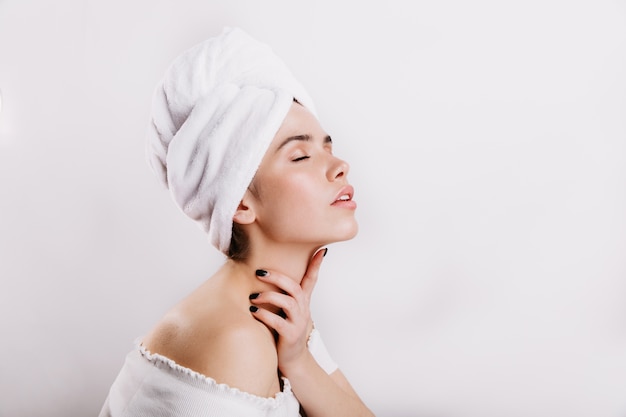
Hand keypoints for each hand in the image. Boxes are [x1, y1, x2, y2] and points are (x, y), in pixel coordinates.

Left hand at [249, 248, 326, 372]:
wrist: (293, 360)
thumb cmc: (286, 332)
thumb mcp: (289, 311)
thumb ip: (283, 295)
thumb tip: (268, 278)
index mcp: (303, 302)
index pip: (312, 280)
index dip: (316, 265)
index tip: (321, 249)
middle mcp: (303, 310)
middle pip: (294, 287)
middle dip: (277, 277)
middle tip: (259, 272)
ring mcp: (298, 323)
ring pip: (288, 302)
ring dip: (269, 297)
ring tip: (253, 297)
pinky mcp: (290, 336)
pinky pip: (278, 322)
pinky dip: (264, 315)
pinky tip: (254, 312)